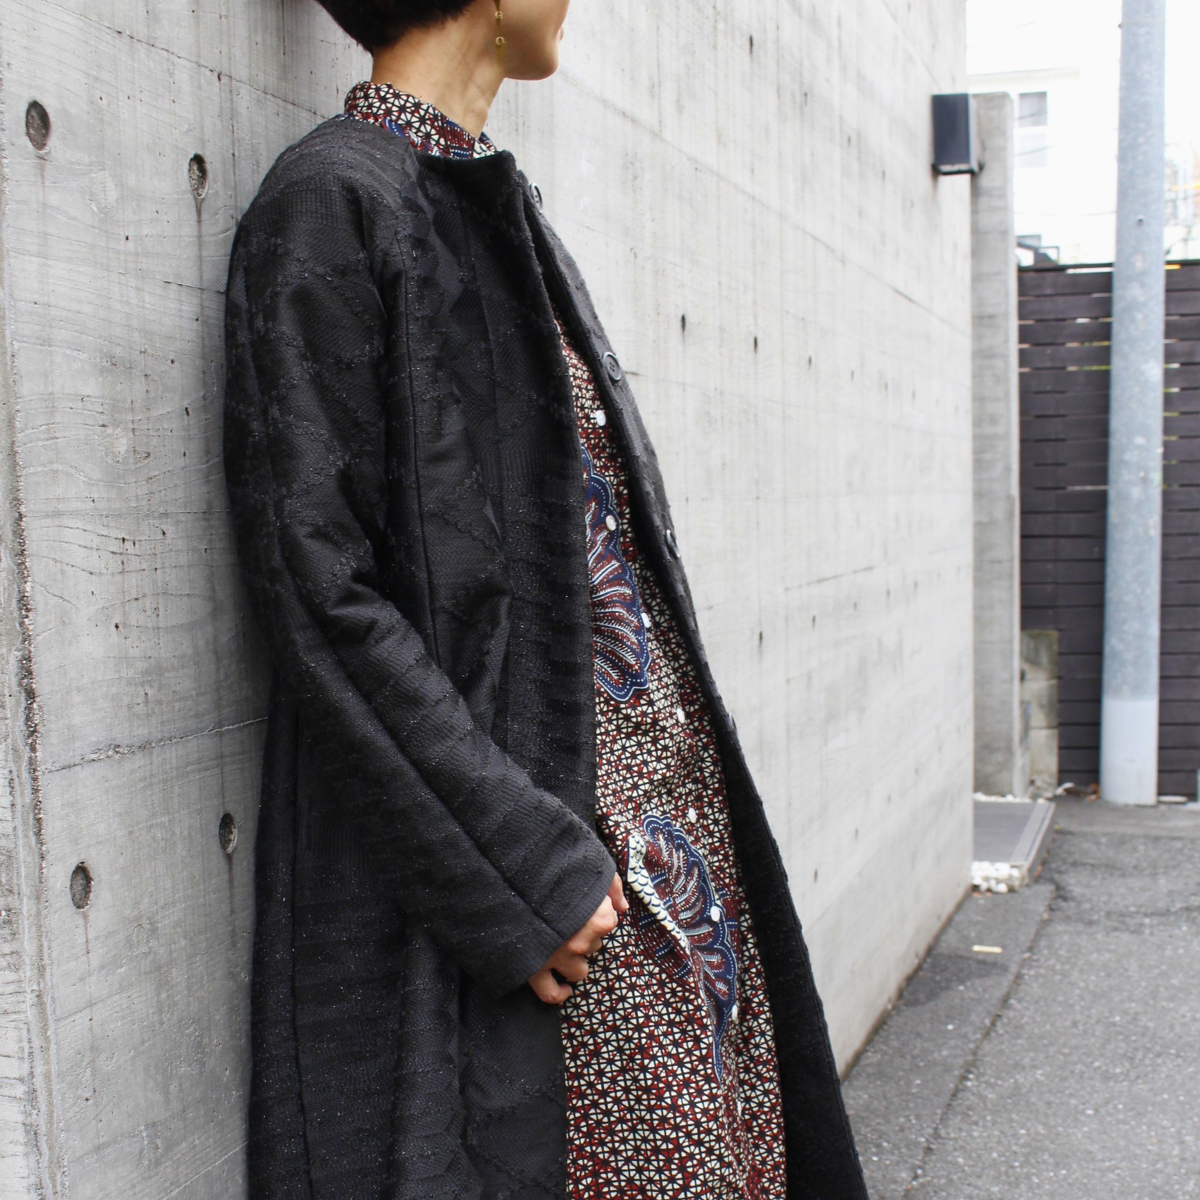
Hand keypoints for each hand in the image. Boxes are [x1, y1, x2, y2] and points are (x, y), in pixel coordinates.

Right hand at [528, 874, 628, 1004]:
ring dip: (575, 959)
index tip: (585, 899)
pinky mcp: (535, 969)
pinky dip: (559, 993)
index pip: (610, 921)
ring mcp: (559, 958)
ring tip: (563, 943)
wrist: (510, 877)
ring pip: (579, 970)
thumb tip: (623, 907)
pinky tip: (565, 988)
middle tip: (568, 915)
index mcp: (598, 919)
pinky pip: (551, 993)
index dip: (598, 909)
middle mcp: (581, 943)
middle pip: (594, 945)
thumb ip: (612, 887)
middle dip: (586, 933)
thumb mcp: (590, 866)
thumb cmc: (552, 868)